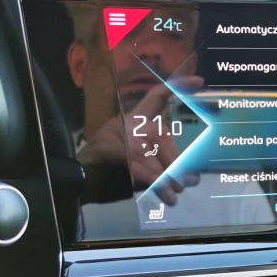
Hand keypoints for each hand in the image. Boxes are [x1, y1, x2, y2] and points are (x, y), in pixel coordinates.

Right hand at [78, 75, 203, 204]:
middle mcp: (128, 122)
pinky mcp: (111, 150)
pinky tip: (166, 196)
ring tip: (175, 194)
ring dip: (168, 177)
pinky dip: (156, 184)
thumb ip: (165, 164)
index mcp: (135, 119)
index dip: (178, 86)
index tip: (199, 80)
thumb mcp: (141, 163)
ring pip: (153, 153)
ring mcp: (118, 134)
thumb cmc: (111, 171)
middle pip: (163, 136)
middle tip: (188, 181)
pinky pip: (141, 167)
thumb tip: (194, 176)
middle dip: (176, 162)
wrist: (77, 180)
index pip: (157, 96)